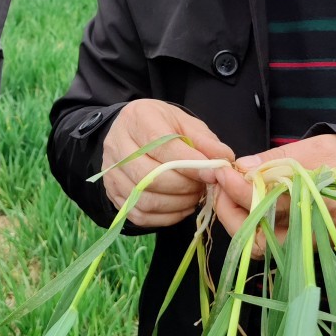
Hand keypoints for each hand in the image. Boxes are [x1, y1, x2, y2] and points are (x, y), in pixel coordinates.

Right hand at [100, 99, 234, 227]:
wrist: (133, 131)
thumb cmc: (163, 125)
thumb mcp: (185, 123)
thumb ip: (204, 141)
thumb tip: (223, 160)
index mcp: (138, 118)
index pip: (162, 145)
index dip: (190, 164)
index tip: (212, 174)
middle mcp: (117, 144)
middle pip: (149, 176)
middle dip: (183, 186)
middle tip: (202, 187)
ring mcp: (111, 171)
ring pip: (144, 199)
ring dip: (176, 204)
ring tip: (193, 196)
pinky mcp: (112, 192)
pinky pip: (139, 215)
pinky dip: (165, 217)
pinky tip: (180, 206)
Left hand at [213, 134, 335, 256]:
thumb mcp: (310, 149)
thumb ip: (274, 160)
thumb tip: (241, 167)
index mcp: (321, 205)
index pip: (268, 206)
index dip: (238, 189)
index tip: (223, 171)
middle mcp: (314, 232)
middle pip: (259, 238)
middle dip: (230, 212)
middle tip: (219, 185)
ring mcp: (307, 244)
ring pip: (259, 246)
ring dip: (235, 220)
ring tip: (226, 192)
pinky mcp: (301, 245)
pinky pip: (268, 243)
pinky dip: (248, 224)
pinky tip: (241, 202)